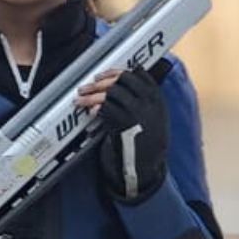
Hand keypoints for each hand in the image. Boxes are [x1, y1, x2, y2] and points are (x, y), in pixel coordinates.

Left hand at [83, 68, 169, 199]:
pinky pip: (107, 108)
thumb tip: (121, 82)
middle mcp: (149, 102)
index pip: (138, 74)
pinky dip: (96, 107)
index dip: (117, 72)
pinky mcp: (125, 123)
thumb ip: (143, 99)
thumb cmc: (147, 141)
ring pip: (112, 92)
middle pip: (123, 80)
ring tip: (80, 99)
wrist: (148, 165)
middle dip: (102, 81)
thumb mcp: (154, 116)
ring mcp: (138, 112)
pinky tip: (91, 111)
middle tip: (88, 86)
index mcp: (157, 98)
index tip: (103, 76)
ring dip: (92, 94)